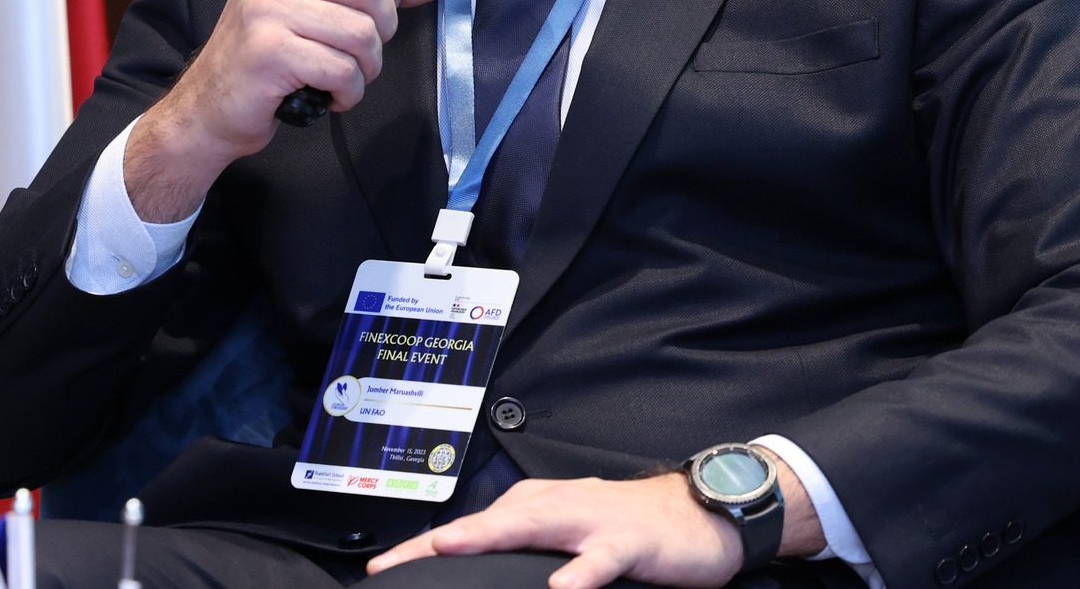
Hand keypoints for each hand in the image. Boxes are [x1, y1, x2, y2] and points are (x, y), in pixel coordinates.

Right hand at [124, 0, 443, 221]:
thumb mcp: (318, 5)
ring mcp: (265, 7)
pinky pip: (341, 69)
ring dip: (366, 67)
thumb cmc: (267, 52)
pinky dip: (348, 92)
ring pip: (362, 33)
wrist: (210, 104)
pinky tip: (329, 94)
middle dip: (382, 30)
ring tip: (343, 74)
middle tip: (360, 49)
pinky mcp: (268, 50)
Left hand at [366, 462, 822, 588]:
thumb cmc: (632, 525)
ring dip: (489, 536)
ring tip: (450, 551)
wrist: (700, 510)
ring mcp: (589, 521)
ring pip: (530, 526)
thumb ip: (530, 548)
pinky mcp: (628, 541)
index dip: (422, 548)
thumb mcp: (572, 536)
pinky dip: (579, 573)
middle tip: (391, 564)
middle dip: (436, 543)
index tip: (379, 569)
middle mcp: (553, 506)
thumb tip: (481, 565)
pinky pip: (599, 559)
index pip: (470, 528)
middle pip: (484, 524)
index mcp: (536, 506)